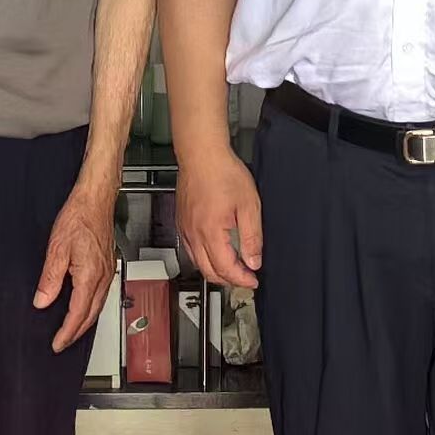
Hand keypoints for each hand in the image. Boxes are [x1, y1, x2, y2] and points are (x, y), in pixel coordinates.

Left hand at [36, 178, 117, 352]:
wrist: (96, 199)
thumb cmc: (79, 217)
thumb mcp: (56, 249)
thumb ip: (50, 279)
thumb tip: (42, 301)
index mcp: (90, 276)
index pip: (78, 314)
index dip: (66, 332)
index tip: (57, 344)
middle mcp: (103, 277)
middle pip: (91, 315)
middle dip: (76, 333)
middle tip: (63, 343)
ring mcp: (108, 272)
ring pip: (98, 306)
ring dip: (85, 322)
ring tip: (72, 331)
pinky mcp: (108, 266)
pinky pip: (101, 295)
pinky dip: (92, 308)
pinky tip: (85, 306)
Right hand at [175, 144, 262, 290]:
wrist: (202, 154)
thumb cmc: (223, 173)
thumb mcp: (249, 206)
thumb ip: (252, 237)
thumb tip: (253, 261)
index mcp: (211, 232)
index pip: (225, 269)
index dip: (241, 279)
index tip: (253, 280)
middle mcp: (194, 234)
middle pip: (209, 271)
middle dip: (228, 280)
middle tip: (245, 278)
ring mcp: (185, 229)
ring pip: (198, 263)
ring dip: (215, 271)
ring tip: (233, 268)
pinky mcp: (181, 222)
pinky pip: (191, 250)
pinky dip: (204, 258)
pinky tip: (215, 253)